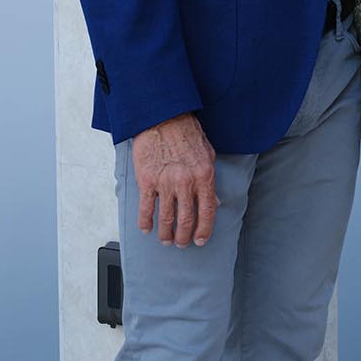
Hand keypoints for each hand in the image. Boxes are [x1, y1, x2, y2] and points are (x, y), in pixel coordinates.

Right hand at [131, 113, 216, 247]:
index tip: (200, 240)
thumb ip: (210, 179)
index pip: (208, 212)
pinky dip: (146, 222)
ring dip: (166, 234)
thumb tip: (214, 201)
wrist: (163, 118)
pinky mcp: (147, 181)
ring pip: (167, 218)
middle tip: (182, 243)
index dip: (204, 230)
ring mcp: (166, 183)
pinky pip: (146, 208)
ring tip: (166, 240)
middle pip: (186, 220)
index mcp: (204, 177)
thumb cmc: (186, 133)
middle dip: (184, 237)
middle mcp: (186, 183)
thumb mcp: (208, 155)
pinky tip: (147, 229)